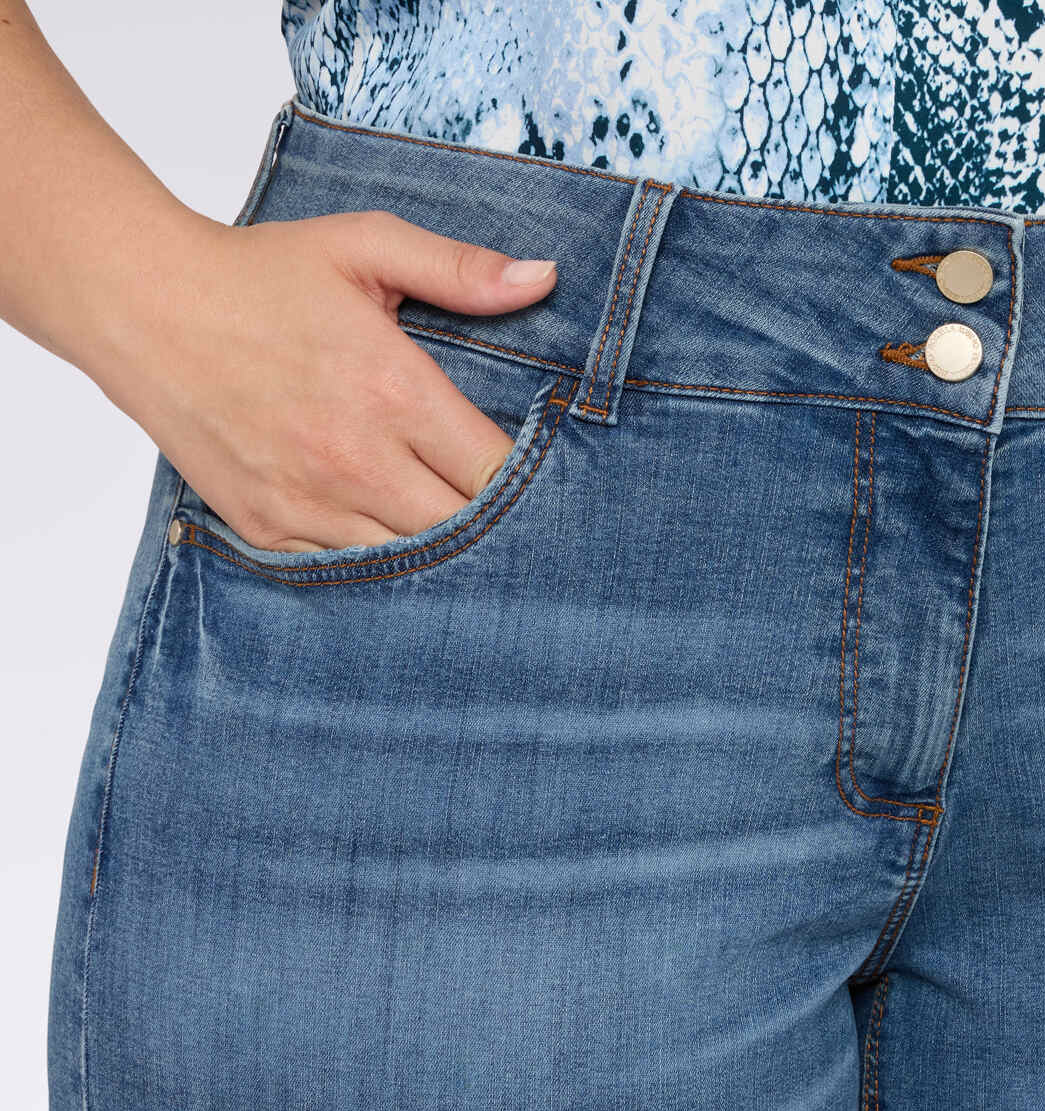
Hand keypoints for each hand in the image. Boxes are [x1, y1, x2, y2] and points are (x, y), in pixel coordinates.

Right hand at [87, 208, 557, 551]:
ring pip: (408, 561)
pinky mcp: (269, 530)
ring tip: (448, 524)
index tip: (534, 474)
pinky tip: (387, 535)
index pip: (496, 472)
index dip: (526, 483)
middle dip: (489, 524)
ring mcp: (309, 504)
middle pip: (462, 533)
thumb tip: (543, 278)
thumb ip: (457, 268)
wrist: (144, 308)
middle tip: (498, 508)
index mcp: (393, 392)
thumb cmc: (257, 276)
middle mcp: (356, 460)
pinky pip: (347, 571)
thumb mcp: (363, 247)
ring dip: (436, 551)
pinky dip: (375, 560)